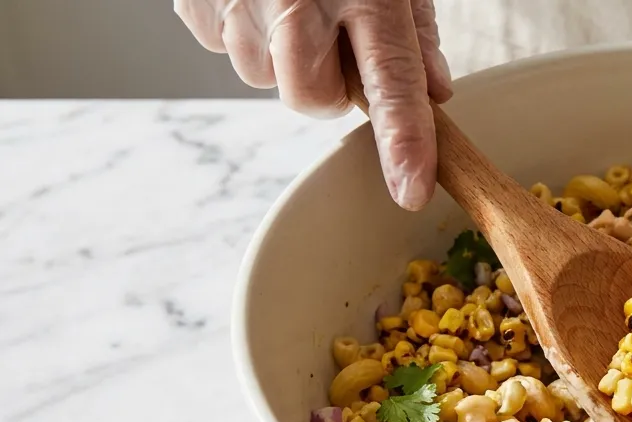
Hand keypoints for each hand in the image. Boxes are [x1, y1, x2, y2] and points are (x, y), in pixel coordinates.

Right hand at [176, 0, 451, 209]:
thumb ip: (415, 28)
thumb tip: (434, 92)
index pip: (391, 81)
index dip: (403, 142)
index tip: (411, 190)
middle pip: (309, 97)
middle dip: (325, 87)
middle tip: (333, 44)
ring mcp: (239, 1)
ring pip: (263, 77)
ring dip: (281, 56)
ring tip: (290, 1)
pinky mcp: (195, 1)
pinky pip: (223, 45)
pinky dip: (243, 30)